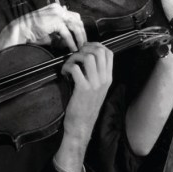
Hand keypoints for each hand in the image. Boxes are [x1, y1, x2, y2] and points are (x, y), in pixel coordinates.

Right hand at [0, 3, 86, 58]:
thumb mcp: (51, 32)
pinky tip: (72, 49)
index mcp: (57, 9)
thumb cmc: (34, 32)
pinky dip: (71, 42)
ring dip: (79, 38)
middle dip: (82, 33)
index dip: (80, 29)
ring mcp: (57, 13)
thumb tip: (71, 41)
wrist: (21, 30)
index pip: (74, 17)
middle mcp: (58, 9)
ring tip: (80, 48)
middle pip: (78, 20)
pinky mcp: (55, 21)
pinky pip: (67, 33)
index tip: (82, 39)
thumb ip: (61, 34)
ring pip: (75, 26)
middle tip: (84, 45)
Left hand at [55, 43, 114, 171]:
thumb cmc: (86, 107)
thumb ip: (96, 74)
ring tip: (69, 64)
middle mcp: (103, 80)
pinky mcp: (83, 89)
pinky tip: (64, 73)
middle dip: (84, 48)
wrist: (82, 125)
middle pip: (99, 51)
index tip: (85, 49)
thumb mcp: (97, 90)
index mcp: (108, 79)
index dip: (96, 46)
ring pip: (88, 57)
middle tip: (75, 55)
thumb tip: (87, 58)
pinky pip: (75, 68)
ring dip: (75, 57)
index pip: (108, 53)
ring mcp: (94, 84)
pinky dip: (67, 67)